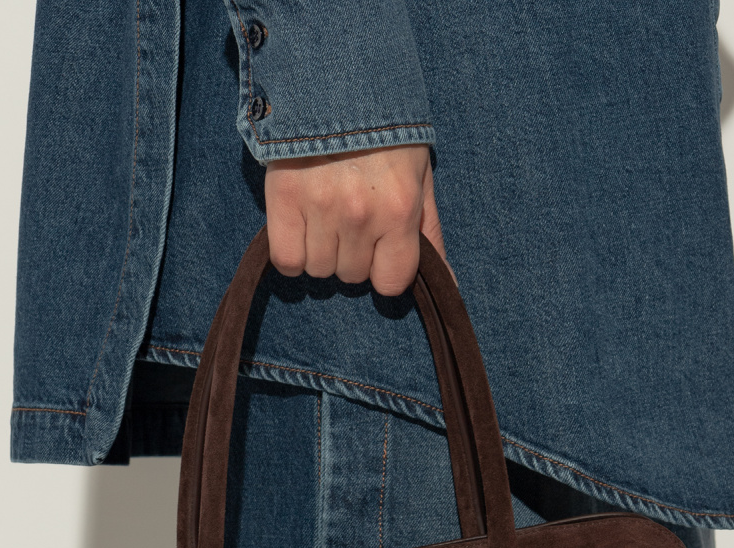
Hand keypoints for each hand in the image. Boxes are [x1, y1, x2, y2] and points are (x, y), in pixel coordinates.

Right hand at [264, 143, 445, 296]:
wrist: (335, 77)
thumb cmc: (385, 130)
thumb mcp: (418, 175)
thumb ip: (429, 232)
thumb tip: (449, 284)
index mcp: (399, 209)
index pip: (390, 282)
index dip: (383, 268)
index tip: (378, 246)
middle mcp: (361, 214)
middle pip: (351, 275)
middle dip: (351, 253)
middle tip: (348, 212)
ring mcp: (321, 207)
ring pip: (318, 269)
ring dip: (320, 250)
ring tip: (324, 211)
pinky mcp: (284, 198)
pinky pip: (287, 259)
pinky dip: (292, 252)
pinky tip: (299, 227)